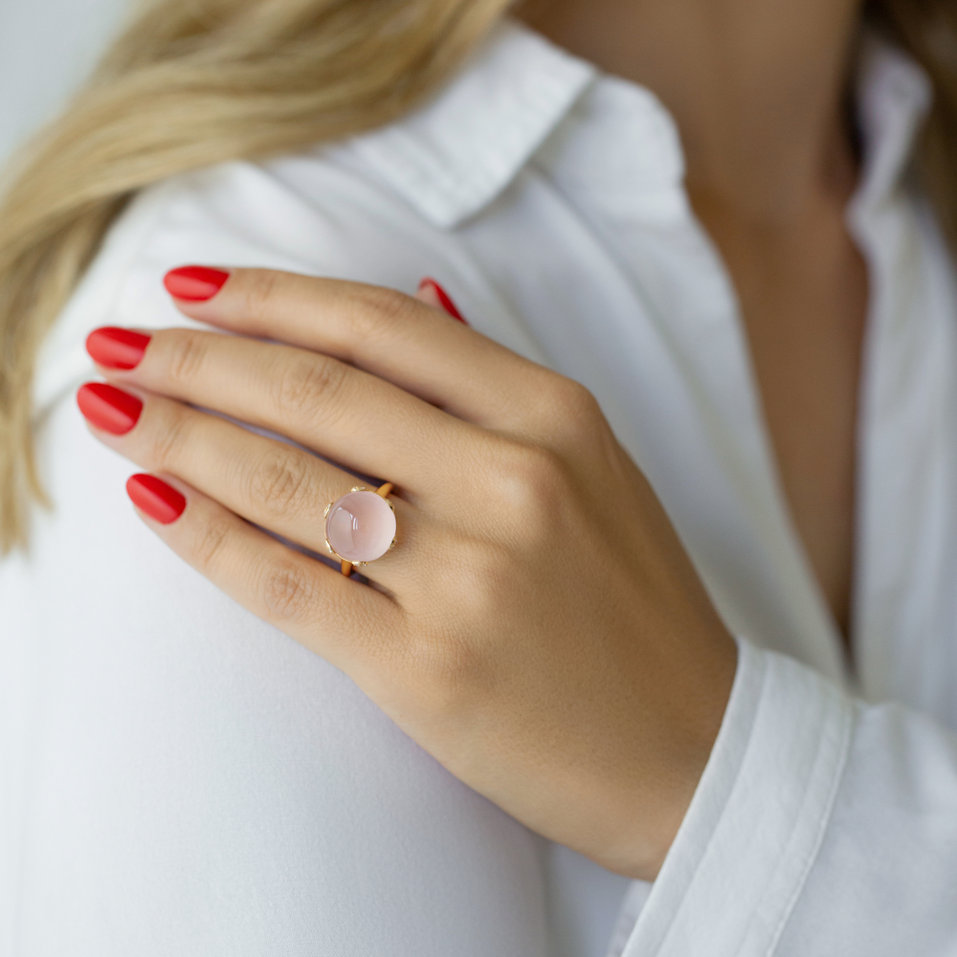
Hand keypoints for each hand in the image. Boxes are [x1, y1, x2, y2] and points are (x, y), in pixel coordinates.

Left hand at [76, 266, 737, 881]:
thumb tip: (419, 293)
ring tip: (111, 408)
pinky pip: (287, 585)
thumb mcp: (595, 466)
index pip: (384, 327)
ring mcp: (470, 575)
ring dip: (180, 435)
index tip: (194, 285)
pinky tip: (155, 499)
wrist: (691, 745)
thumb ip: (498, 384)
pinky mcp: (426, 667)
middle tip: (121, 340)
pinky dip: (207, 538)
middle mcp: (513, 480)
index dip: (274, 296)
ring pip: (289, 481)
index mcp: (555, 417)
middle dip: (200, 358)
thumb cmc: (635, 605)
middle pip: (320, 391)